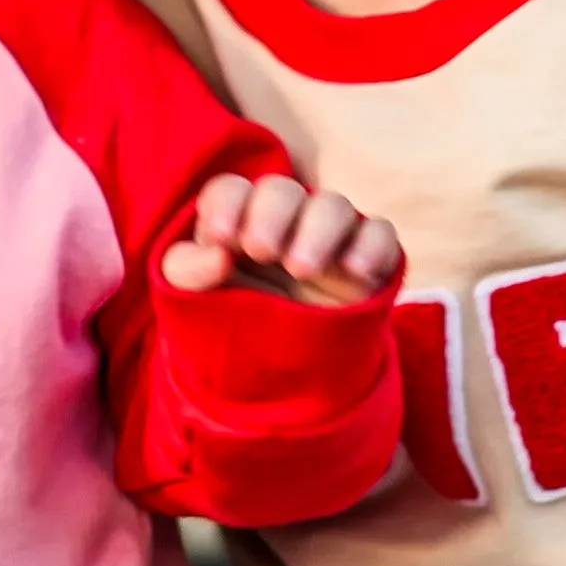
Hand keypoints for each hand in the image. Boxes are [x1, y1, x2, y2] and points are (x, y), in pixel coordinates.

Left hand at [159, 171, 403, 308]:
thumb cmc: (236, 324)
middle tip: (262, 251)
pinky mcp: (368, 259)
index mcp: (236, 223)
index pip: (230, 190)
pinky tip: (353, 271)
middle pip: (281, 190)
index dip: (227, 203)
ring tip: (302, 269)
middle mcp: (284, 222)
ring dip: (318, 230)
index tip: (223, 236)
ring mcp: (329, 238)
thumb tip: (218, 252)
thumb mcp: (194, 301)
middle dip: (271, 214)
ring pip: (333, 205)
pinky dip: (371, 246)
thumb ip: (186, 271)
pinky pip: (380, 233)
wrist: (286, 375)